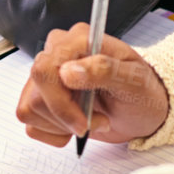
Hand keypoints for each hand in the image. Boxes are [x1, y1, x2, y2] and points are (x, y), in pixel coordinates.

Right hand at [16, 23, 170, 146]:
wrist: (143, 110)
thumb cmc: (142, 91)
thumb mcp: (134, 81)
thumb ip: (104, 70)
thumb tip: (69, 72)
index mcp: (79, 40)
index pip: (46, 68)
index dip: (60, 101)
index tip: (84, 121)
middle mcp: (58, 54)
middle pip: (36, 91)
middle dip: (65, 116)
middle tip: (95, 122)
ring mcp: (47, 77)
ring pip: (30, 108)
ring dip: (63, 125)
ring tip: (92, 120)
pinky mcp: (42, 99)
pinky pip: (30, 122)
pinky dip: (54, 133)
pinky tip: (75, 125)